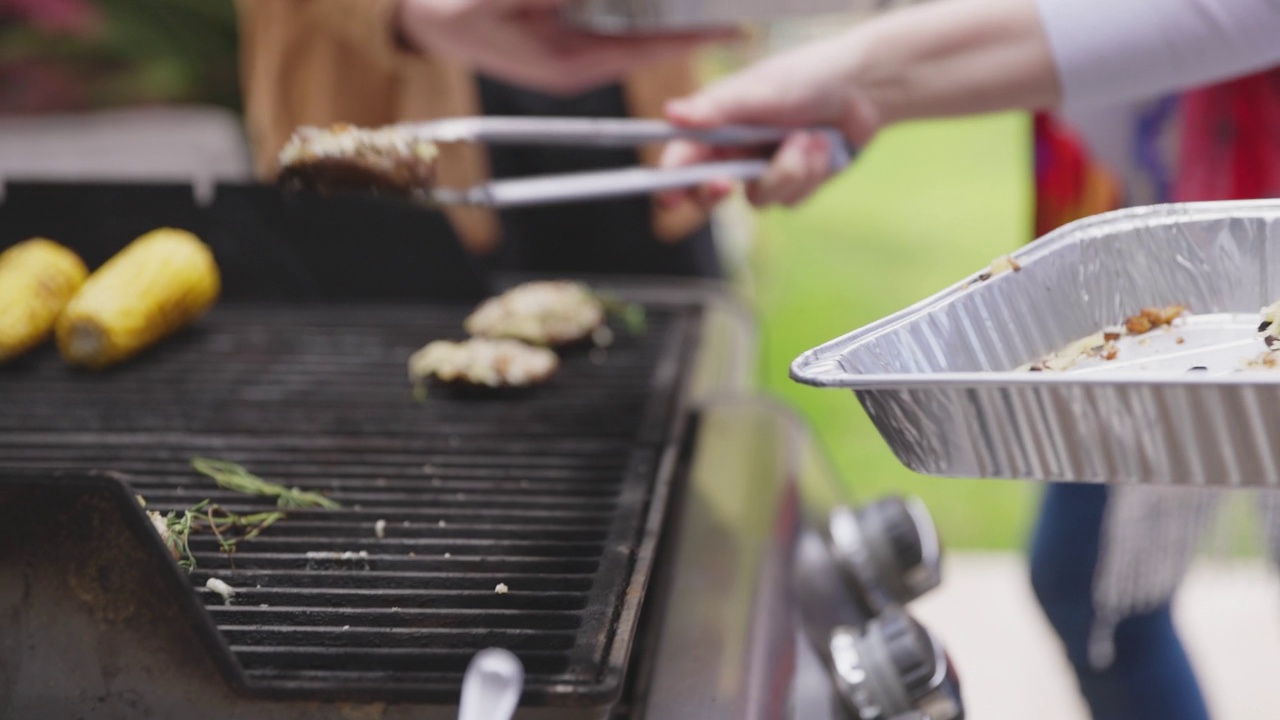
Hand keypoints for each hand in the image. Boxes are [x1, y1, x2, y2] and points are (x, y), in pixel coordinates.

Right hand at [396, 0, 733, 95]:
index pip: (647, 49)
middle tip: (736, 13)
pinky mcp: (567, 30)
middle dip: (690, 20)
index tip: (736, 27)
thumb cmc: (450, 8)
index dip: (693, 36)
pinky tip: (662, 2)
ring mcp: (574, 45)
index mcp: (569, 64)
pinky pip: (613, 16)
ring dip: (665, 10)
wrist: (418, 14)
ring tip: (712, 7)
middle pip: (651, 37)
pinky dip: (639, 8)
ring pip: (636, 25)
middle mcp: (580, 60)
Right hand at [658, 30, 880, 208]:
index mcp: (718, 125)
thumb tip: (671, 113)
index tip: (669, 197)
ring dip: (787, 170)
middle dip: (715, 192)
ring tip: (808, 137)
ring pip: (758, 198)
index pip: (683, 157)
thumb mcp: (759, 91)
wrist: (863, 89)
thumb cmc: (808, 78)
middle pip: (707, 193)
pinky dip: (811, 173)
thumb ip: (715, 110)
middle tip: (725, 184)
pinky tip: (823, 147)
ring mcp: (765, 170)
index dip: (670, 180)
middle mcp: (736, 151)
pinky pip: (791, 199)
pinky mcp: (794, 185)